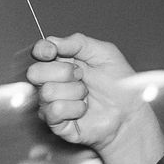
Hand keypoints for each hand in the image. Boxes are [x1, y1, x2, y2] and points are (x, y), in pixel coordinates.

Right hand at [26, 33, 163, 163]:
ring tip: (86, 95)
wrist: (128, 113)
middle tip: (81, 76)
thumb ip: (78, 43)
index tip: (54, 52)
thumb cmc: (119, 85)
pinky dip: (74, 108)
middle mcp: (52, 81)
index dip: (42, 50)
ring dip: (74, 92)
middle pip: (35, 72)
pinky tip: (83, 109)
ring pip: (47, 92)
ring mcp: (50, 102)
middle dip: (63, 72)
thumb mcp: (105, 54)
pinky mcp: (54, 122)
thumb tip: (53, 40)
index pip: (39, 52)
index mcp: (62, 62)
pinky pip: (54, 110)